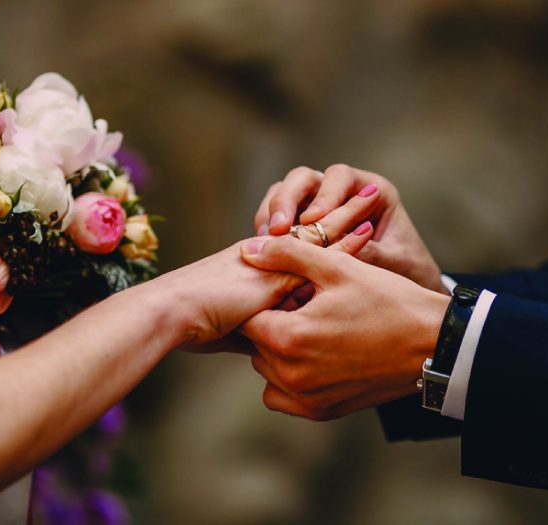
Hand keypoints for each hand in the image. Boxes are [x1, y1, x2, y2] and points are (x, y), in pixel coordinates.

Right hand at [166, 183, 382, 346]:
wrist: (173, 314)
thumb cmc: (192, 324)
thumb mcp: (235, 329)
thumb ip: (258, 330)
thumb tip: (271, 348)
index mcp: (257, 267)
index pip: (297, 246)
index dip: (322, 235)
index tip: (346, 224)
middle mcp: (268, 256)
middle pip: (311, 230)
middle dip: (339, 212)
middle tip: (368, 193)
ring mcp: (274, 259)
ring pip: (318, 231)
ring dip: (347, 215)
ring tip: (374, 194)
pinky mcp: (279, 267)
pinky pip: (318, 250)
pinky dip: (345, 242)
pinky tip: (368, 229)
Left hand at [239, 236, 449, 419]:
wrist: (435, 345)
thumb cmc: (389, 301)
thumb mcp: (338, 267)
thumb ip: (287, 255)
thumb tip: (248, 250)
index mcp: (289, 337)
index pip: (248, 317)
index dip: (267, 299)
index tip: (291, 291)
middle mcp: (292, 375)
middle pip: (256, 344)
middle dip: (273, 323)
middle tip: (306, 307)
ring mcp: (307, 398)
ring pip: (267, 370)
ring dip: (279, 350)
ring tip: (314, 329)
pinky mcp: (322, 411)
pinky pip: (283, 397)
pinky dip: (289, 379)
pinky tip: (315, 356)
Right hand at [254, 164, 446, 293]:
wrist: (406, 296)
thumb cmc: (408, 272)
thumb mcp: (395, 262)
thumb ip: (369, 252)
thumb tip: (336, 249)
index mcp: (372, 189)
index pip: (340, 177)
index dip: (324, 196)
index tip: (312, 221)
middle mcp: (341, 192)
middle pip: (304, 179)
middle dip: (286, 200)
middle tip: (277, 229)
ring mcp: (318, 206)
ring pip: (284, 193)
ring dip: (271, 213)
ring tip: (264, 239)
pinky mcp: (300, 226)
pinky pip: (277, 217)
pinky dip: (267, 230)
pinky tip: (264, 250)